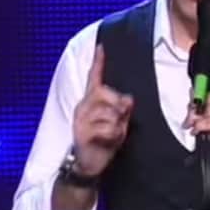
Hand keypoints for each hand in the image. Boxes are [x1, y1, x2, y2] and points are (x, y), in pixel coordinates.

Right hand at [72, 44, 133, 175]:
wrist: (89, 163)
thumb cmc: (104, 138)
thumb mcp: (117, 121)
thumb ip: (123, 108)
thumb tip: (128, 99)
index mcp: (90, 100)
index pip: (94, 77)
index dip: (98, 61)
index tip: (102, 45)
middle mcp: (83, 106)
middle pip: (105, 93)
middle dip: (119, 105)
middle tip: (120, 119)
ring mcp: (81, 120)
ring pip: (110, 112)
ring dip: (118, 125)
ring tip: (113, 134)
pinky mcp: (82, 133)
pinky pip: (108, 128)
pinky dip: (115, 135)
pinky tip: (109, 141)